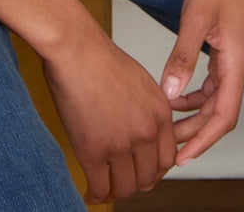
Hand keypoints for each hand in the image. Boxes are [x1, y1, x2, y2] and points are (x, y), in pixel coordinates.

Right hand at [42, 24, 176, 203]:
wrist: (76, 49)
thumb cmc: (100, 57)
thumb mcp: (139, 81)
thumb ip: (146, 109)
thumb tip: (140, 129)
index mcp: (160, 113)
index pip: (167, 158)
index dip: (154, 171)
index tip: (143, 171)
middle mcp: (146, 131)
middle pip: (148, 177)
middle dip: (136, 183)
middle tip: (123, 181)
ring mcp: (121, 144)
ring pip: (125, 188)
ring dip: (116, 192)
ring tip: (105, 188)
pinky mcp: (94, 151)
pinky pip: (100, 188)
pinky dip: (95, 195)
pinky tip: (90, 192)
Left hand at [161, 0, 243, 163]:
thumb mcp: (195, 19)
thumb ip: (183, 58)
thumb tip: (170, 92)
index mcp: (238, 65)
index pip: (224, 119)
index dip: (203, 141)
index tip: (182, 157)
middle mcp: (241, 67)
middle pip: (220, 114)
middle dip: (195, 133)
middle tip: (167, 147)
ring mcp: (236, 59)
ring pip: (217, 100)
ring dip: (195, 115)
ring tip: (168, 125)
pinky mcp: (229, 50)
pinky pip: (215, 84)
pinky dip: (196, 95)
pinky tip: (176, 95)